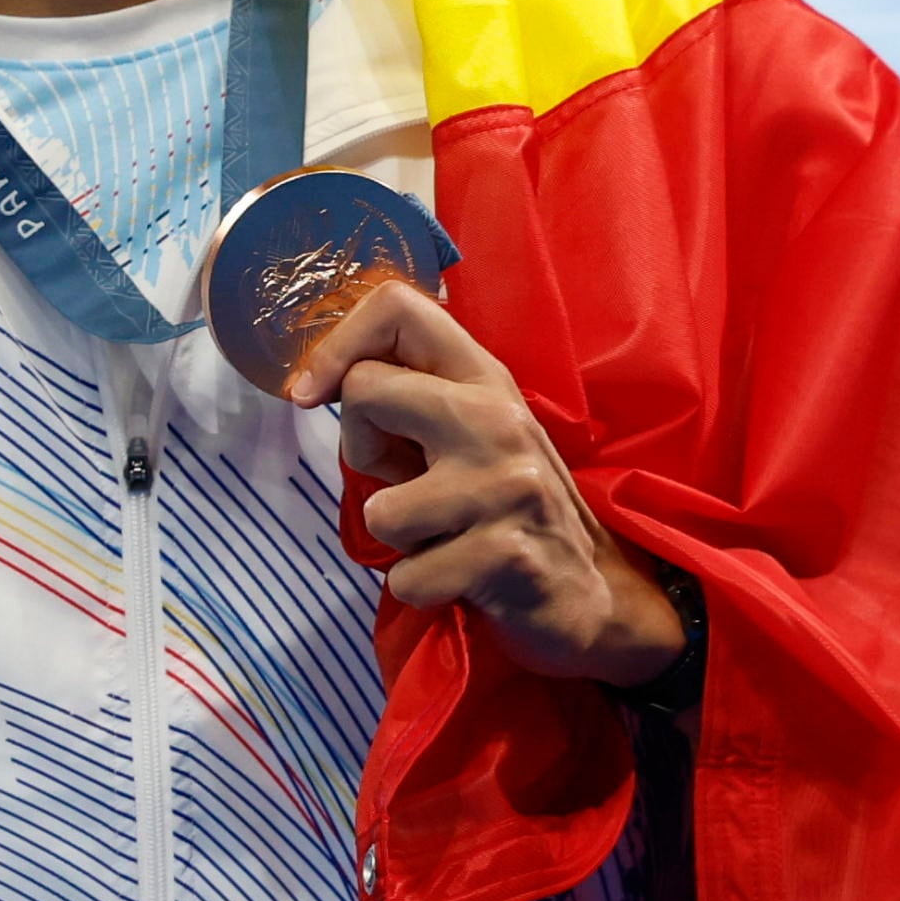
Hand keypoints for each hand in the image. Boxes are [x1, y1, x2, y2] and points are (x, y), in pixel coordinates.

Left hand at [285, 281, 686, 685]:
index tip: (310, 395)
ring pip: (381, 510)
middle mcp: (497, 417)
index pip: (399, 307)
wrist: (589, 594)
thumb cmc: (501, 511)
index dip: (336, 344)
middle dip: (360, 451)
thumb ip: (405, 403)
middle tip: (404, 483)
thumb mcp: (463, 436)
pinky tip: (465, 577)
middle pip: (365, 390)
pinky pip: (407, 577)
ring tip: (448, 537)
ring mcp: (506, 484)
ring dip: (401, 540)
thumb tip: (315, 385)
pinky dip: (422, 588)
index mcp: (483, 378)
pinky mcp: (506, 552)